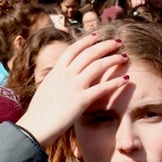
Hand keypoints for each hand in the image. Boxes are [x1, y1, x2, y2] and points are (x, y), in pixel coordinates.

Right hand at [17, 33, 128, 147]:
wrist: (35, 126)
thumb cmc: (39, 112)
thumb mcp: (46, 88)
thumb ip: (56, 79)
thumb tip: (59, 75)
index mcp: (56, 71)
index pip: (73, 49)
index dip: (86, 41)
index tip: (96, 35)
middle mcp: (66, 75)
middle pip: (89, 53)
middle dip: (105, 45)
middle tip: (117, 42)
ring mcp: (74, 86)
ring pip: (98, 66)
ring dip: (113, 59)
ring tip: (124, 57)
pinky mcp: (82, 100)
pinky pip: (103, 88)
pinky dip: (116, 82)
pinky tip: (126, 79)